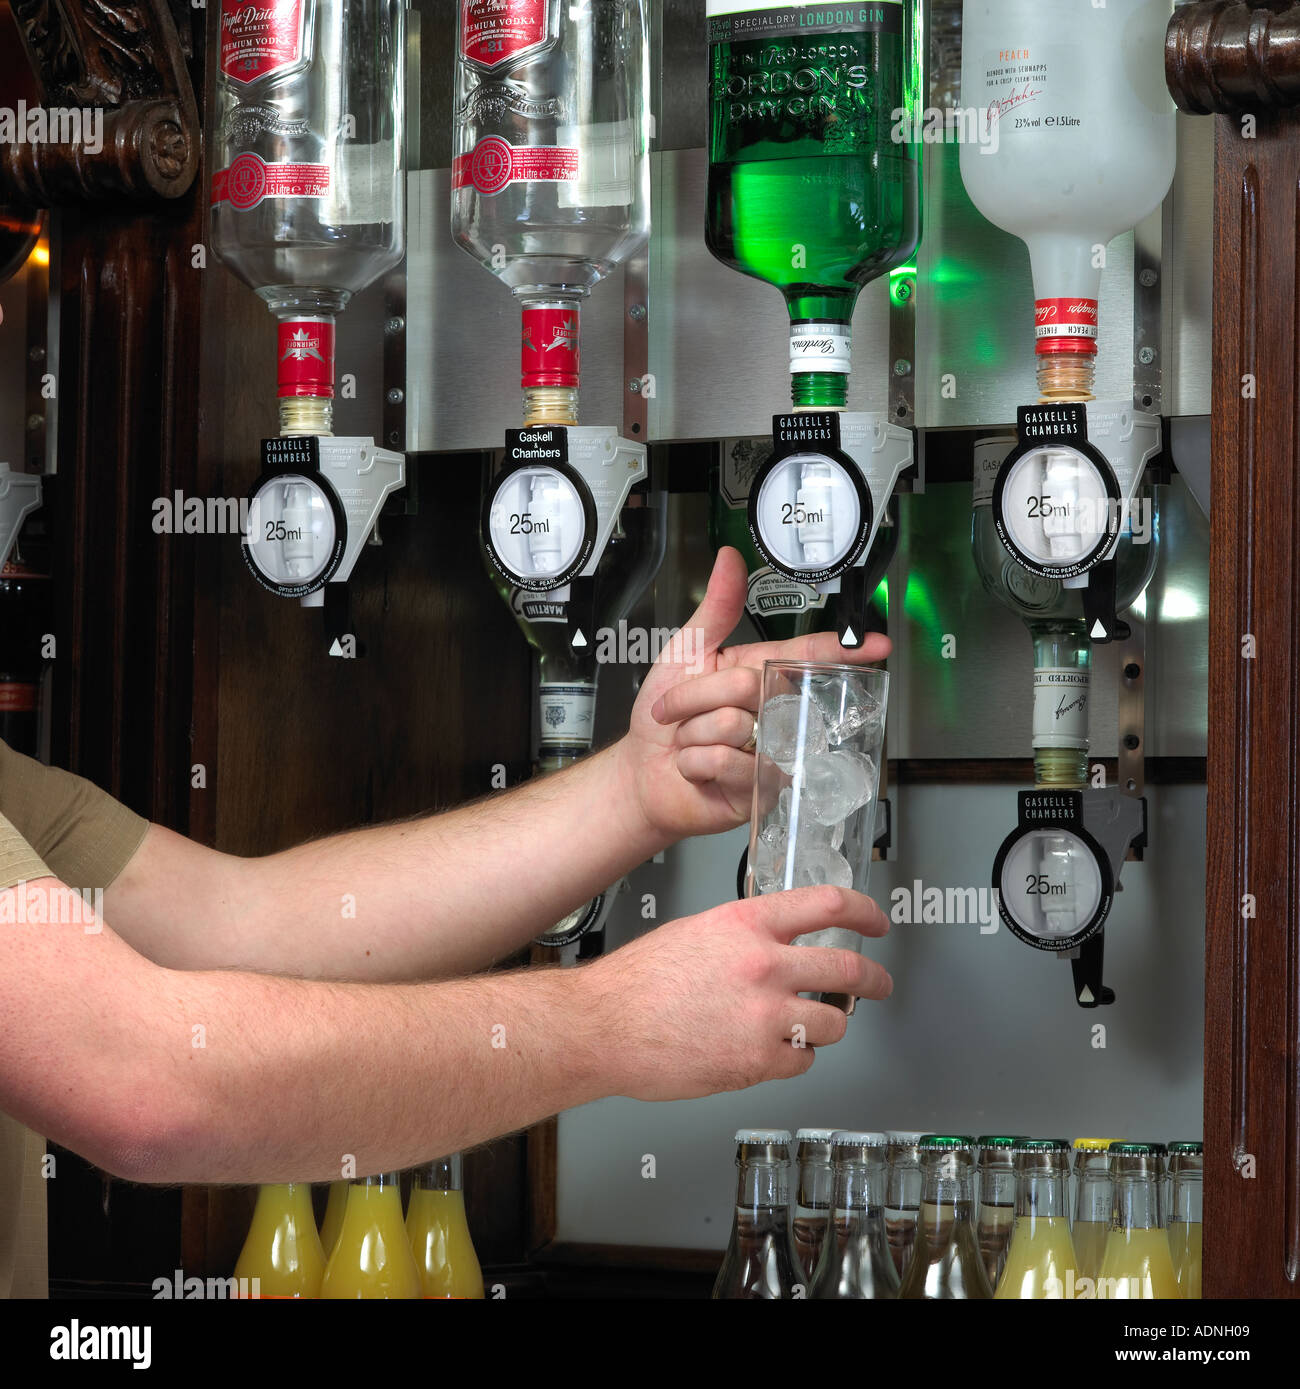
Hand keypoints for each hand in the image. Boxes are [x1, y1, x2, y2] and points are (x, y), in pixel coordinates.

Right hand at [582, 887, 891, 1101]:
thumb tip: (774, 946)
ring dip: (826, 1026)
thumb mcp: (696, 932)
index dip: (863, 912)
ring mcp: (765, 1014)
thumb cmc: (637, 983)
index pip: (827, 904)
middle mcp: (763, 964)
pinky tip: (770, 1052)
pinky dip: (793, 1060)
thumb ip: (743, 937)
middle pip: (848, 969)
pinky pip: (802, 1062)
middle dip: (873, 981)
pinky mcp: (758, 1060)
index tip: (875, 921)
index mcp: (746, 923)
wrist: (605, 1026)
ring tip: (806, 1027)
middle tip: (879, 985)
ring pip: (833, 1023)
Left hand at [613, 546, 890, 844]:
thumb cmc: (663, 717)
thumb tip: (729, 558)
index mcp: (758, 672)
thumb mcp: (684, 653)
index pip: (807, 656)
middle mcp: (770, 711)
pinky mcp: (760, 790)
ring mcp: (770, 752)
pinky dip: (695, 762)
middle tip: (679, 712)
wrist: (642, 773)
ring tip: (690, 743)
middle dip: (696, 695)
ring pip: (733, 725)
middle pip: (748, 685)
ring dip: (692, 733)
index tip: (877, 644)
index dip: (843, 649)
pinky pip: (726, 762)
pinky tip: (695, 769)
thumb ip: (714, 608)